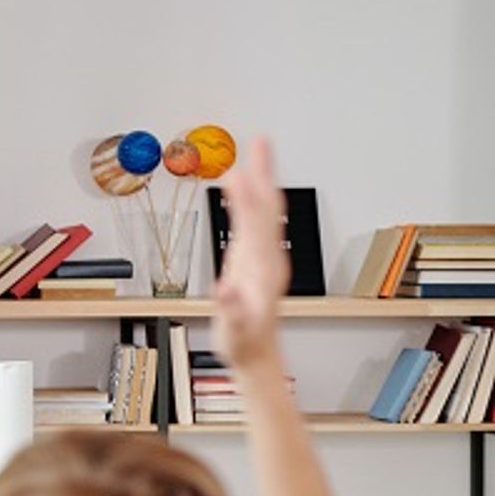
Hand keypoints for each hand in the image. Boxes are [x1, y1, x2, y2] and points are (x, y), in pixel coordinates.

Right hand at [210, 137, 289, 377]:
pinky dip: (250, 200)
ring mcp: (264, 257)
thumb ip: (232, 309)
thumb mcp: (235, 331)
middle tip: (260, 140)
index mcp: (263, 268)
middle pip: (267, 206)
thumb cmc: (243, 343)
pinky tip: (244, 191)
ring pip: (265, 210)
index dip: (246, 195)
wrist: (256, 355)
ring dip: (261, 180)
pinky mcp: (256, 260)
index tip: (237, 171)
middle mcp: (268, 256)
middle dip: (264, 172)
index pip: (254, 222)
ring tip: (254, 155)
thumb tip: (226, 288)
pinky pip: (255, 221)